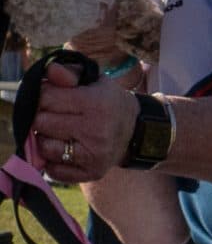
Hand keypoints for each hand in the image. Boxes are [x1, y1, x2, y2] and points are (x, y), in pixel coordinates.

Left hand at [28, 63, 136, 184]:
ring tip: (59, 134)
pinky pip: (55, 171)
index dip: (42, 97)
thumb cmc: (108, 102)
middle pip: (41, 123)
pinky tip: (64, 151)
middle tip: (55, 116)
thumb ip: (69, 72)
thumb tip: (50, 70)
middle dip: (42, 118)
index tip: (52, 98)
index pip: (45, 98)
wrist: (138, 132)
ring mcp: (94, 155)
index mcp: (96, 104)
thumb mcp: (94, 80)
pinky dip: (53, 161)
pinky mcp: (92, 172)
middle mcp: (96, 131)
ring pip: (45, 147)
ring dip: (45, 140)